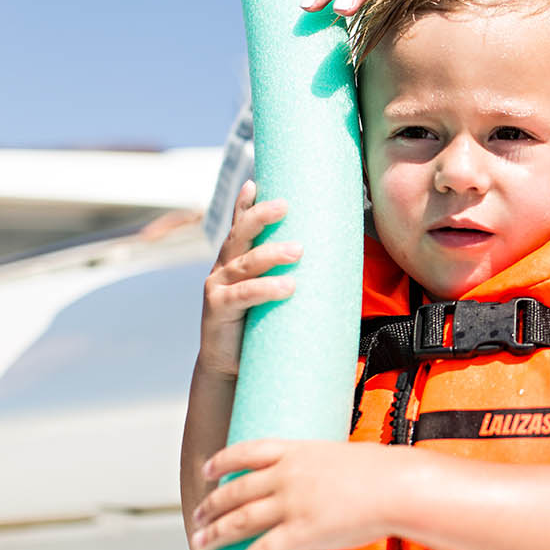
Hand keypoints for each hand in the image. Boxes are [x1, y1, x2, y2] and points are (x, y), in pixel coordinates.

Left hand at [190, 439, 402, 549]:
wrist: (398, 486)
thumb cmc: (383, 472)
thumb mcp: (345, 457)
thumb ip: (325, 468)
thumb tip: (325, 481)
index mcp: (297, 452)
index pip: (247, 451)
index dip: (222, 461)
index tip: (208, 470)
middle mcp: (287, 475)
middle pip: (235, 490)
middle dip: (211, 506)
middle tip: (197, 518)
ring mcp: (291, 503)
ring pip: (239, 520)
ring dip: (214, 534)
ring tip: (201, 544)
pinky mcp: (300, 532)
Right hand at [198, 181, 300, 377]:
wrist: (231, 368)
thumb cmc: (257, 327)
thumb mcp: (271, 296)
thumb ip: (288, 276)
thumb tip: (332, 261)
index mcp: (236, 259)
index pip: (240, 225)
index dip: (245, 203)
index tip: (255, 181)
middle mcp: (224, 267)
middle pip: (240, 234)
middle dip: (260, 215)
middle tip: (285, 205)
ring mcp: (217, 286)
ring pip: (246, 262)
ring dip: (272, 253)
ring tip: (298, 250)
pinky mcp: (218, 309)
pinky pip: (244, 294)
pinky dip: (266, 289)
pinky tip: (287, 286)